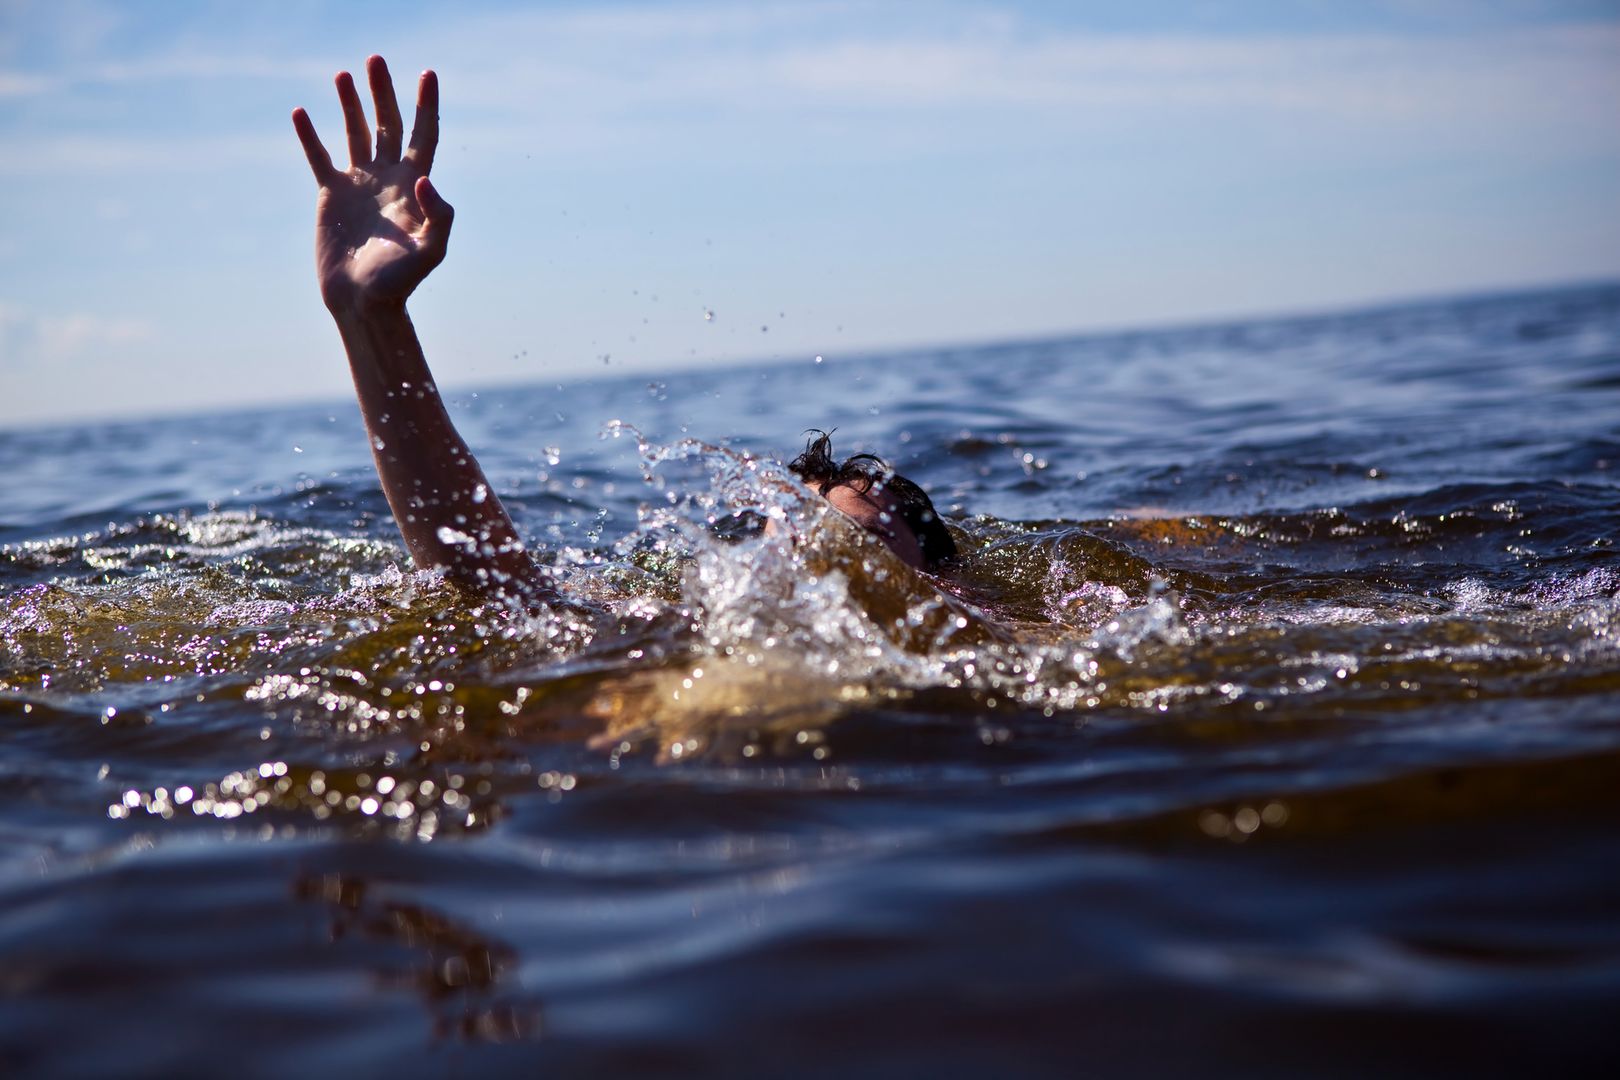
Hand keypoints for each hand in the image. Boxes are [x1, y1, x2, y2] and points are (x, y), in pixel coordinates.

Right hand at [292, 56, 451, 311]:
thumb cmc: (400, 282)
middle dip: (382, 92)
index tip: (428, 74)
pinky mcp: (331, 195)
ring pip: (355, 133)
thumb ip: (438, 216)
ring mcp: (359, 185)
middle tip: (375, 59)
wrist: (363, 301)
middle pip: (387, 124)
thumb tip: (426, 179)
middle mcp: (388, 179)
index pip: (423, 135)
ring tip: (344, 74)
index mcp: (414, 187)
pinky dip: (310, 136)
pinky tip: (301, 112)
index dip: (426, 105)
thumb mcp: (431, 252)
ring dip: (350, 104)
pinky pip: (319, 157)